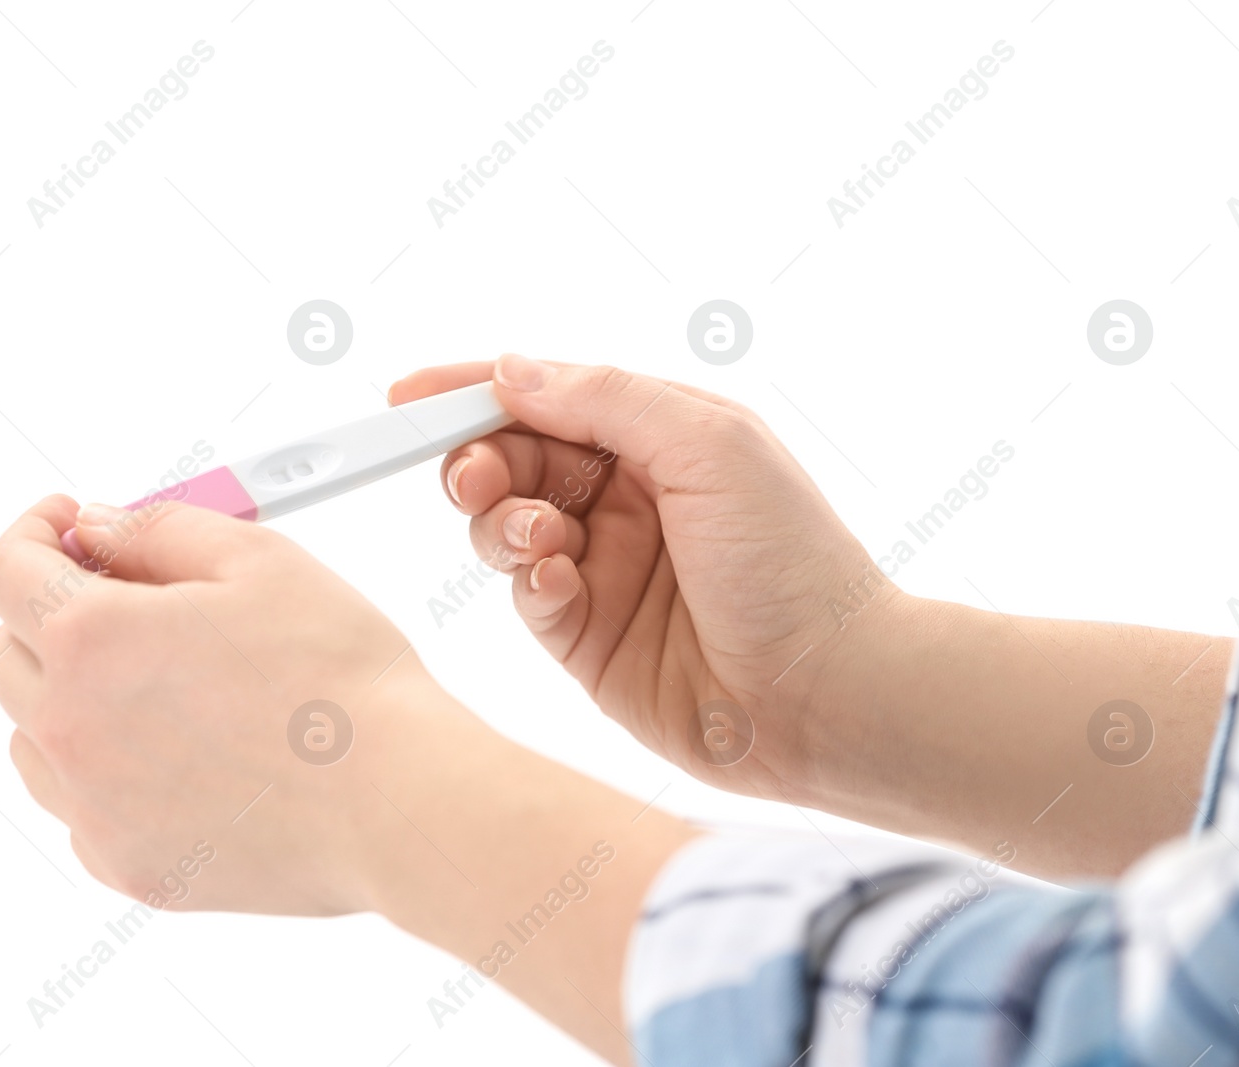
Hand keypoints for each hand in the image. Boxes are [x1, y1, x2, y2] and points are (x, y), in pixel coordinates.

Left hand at [0, 495, 457, 915]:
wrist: (397, 801)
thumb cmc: (342, 679)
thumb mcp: (260, 560)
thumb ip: (158, 529)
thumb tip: (97, 527)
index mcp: (94, 638)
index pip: (6, 570)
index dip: (34, 531)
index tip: (65, 525)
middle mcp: (71, 727)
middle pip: (5, 652)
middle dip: (48, 610)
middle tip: (122, 597)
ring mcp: (91, 808)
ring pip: (31, 736)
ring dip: (67, 694)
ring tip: (156, 682)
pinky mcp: (124, 864)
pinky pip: (78, 806)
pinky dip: (103, 770)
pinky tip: (179, 752)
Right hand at [391, 356, 880, 801]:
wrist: (829, 693)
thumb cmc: (792, 557)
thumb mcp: (708, 443)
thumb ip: (604, 400)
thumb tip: (510, 370)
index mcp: (658, 438)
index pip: (547, 399)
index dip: (473, 392)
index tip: (408, 397)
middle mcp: (627, 499)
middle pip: (512, 461)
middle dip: (479, 461)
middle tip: (474, 478)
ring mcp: (605, 570)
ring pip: (506, 528)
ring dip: (503, 522)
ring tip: (543, 538)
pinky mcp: (590, 639)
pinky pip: (528, 597)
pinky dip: (530, 582)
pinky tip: (562, 582)